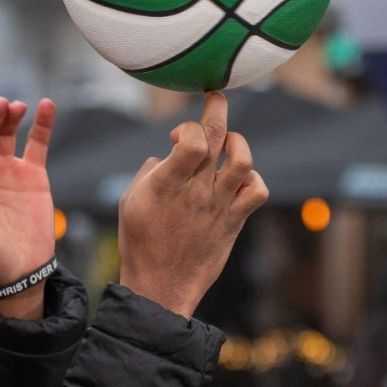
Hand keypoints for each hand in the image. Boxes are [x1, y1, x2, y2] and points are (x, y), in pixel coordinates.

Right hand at [117, 91, 267, 317]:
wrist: (161, 288)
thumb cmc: (139, 243)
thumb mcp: (129, 201)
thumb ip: (151, 171)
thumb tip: (168, 155)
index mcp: (166, 185)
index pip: (192, 140)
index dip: (189, 125)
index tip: (178, 131)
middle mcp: (196, 192)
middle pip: (218, 138)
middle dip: (217, 108)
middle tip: (214, 98)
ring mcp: (218, 207)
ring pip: (243, 162)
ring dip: (238, 143)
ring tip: (227, 144)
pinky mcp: (233, 222)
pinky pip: (256, 192)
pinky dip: (252, 179)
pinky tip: (237, 180)